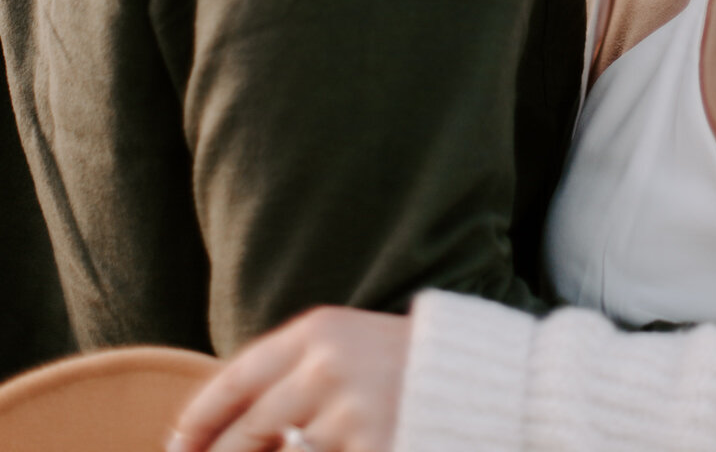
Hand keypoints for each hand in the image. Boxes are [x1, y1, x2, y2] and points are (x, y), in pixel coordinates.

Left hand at [168, 306, 409, 451]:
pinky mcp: (373, 449)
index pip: (235, 378)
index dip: (197, 420)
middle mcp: (327, 368)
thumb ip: (293, 375)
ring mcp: (350, 414)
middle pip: (247, 430)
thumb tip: (231, 428)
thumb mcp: (347, 348)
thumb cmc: (408, 367)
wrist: (485, 380)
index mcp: (318, 331)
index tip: (174, 447)